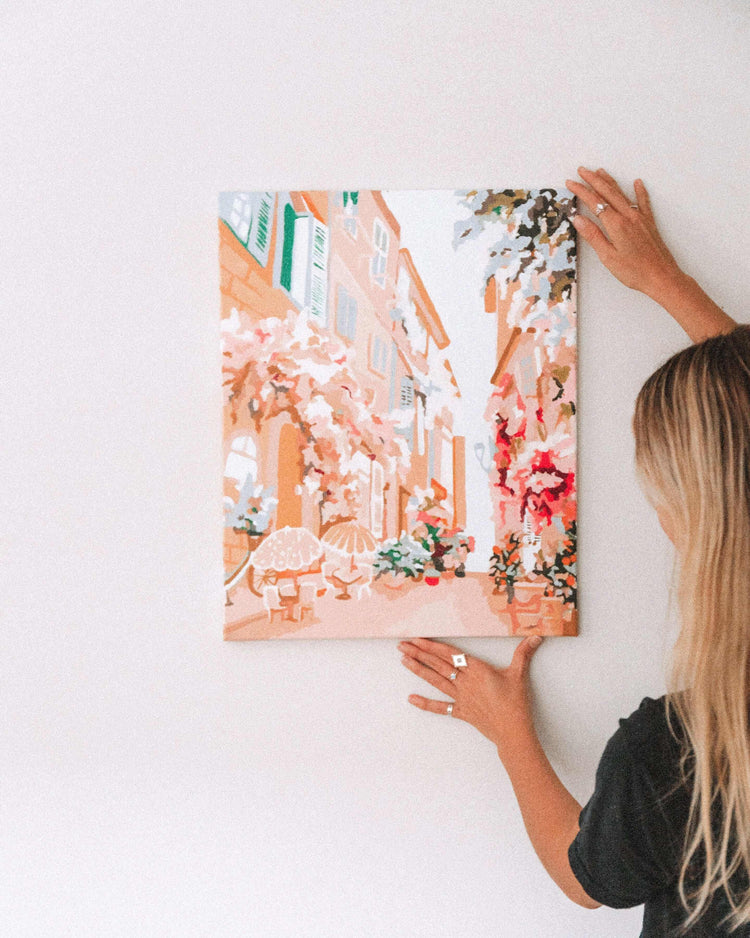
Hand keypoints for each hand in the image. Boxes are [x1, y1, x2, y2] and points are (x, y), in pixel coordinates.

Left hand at [398, 636, 542, 758]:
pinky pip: (441, 708)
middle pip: (438, 665)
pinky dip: (425, 703)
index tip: (418, 639)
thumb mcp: (519, 674)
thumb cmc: (516, 703)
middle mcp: (465, 682)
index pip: (450, 654)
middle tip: (401, 645)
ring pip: (436, 681)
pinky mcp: (462, 712)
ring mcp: (461, 698)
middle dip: (419, 654)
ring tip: (403, 661)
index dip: (433, 646)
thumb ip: (524, 653)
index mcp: (476, 670)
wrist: (513, 732)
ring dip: (418, 670)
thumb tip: (535, 637)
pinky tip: (411, 699)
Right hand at [566, 167, 684, 301]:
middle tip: (581, 170)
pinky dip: (639, 191)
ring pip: (622, 194)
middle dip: (593, 179)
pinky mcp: (649, 222)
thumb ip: (593, 236)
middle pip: (608, 192)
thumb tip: (578, 218)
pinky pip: (643, 201)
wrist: (661, 276)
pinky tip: (637, 182)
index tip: (571, 183)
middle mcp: (628, 216)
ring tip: (600, 171)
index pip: (594, 202)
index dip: (581, 191)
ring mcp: (640, 217)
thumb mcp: (608, 257)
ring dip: (610, 181)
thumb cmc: (634, 271)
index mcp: (616, 224)